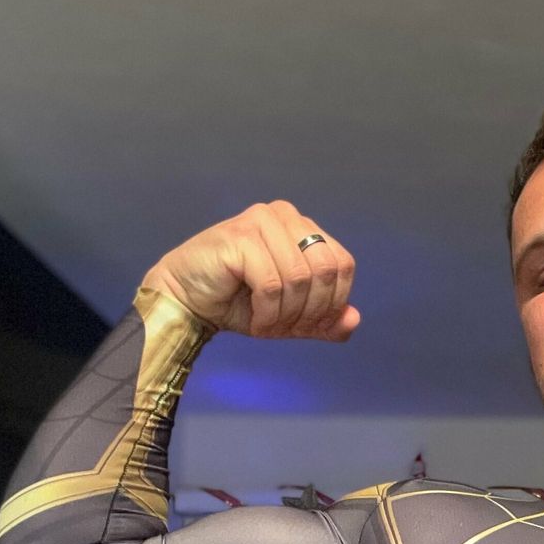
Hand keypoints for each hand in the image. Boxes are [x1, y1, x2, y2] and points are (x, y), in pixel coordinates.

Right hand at [140, 200, 359, 341]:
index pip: (342, 265)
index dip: (333, 302)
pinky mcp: (240, 237)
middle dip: (310, 310)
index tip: (308, 324)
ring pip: (300, 279)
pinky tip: (254, 319)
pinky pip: (272, 284)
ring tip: (266, 324)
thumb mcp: (292, 318)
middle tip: (285, 327)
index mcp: (303, 227)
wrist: (188, 301)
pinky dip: (267, 313)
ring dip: (285, 314)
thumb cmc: (240, 304)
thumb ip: (326, 320)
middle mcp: (285, 215)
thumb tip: (354, 317)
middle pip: (326, 271)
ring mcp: (261, 221)